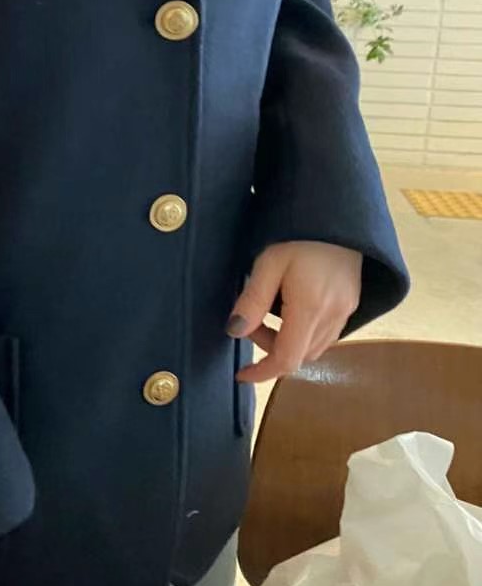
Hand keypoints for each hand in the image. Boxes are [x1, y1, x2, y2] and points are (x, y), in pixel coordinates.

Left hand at [227, 240, 361, 383]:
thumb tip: (234, 331)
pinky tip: (290, 310)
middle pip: (302, 356)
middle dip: (271, 350)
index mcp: (311, 309)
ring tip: (267, 314)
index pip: (287, 359)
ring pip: (316, 347)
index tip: (241, 375)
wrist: (337, 211)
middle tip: (250, 323)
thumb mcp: (268, 263)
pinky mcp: (352, 301)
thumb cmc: (298, 233)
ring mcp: (346, 310)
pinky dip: (305, 333)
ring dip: (288, 342)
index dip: (263, 372)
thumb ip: (252, 300)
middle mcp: (333, 316)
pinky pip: (328, 333)